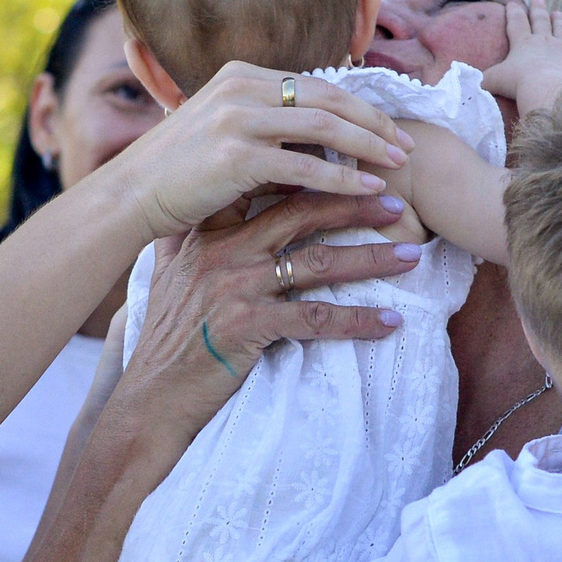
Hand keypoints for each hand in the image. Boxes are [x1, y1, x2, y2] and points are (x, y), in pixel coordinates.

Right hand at [88, 61, 415, 239]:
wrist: (129, 197)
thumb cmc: (176, 174)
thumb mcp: (219, 132)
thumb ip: (261, 125)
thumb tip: (308, 136)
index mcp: (241, 76)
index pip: (315, 84)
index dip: (358, 104)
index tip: (388, 125)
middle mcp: (241, 88)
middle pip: (328, 98)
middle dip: (374, 121)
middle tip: (407, 143)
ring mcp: (238, 119)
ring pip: (324, 127)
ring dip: (369, 145)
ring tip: (399, 165)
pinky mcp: (237, 157)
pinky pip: (305, 166)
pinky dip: (342, 177)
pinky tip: (369, 190)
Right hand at [113, 190, 420, 442]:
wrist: (150, 397)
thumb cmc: (164, 338)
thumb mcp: (165, 275)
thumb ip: (183, 240)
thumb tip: (193, 211)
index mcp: (206, 232)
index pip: (264, 188)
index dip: (310, 174)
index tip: (350, 164)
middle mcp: (223, 251)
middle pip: (301, 214)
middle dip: (353, 205)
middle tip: (396, 201)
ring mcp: (236, 288)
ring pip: (317, 263)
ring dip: (370, 258)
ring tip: (410, 255)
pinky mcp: (250, 328)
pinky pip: (316, 320)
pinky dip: (358, 321)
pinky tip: (390, 323)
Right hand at [479, 4, 561, 118]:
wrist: (546, 88)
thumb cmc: (517, 83)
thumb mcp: (494, 80)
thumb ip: (486, 79)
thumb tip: (477, 81)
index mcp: (523, 43)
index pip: (517, 23)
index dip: (514, 13)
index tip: (512, 3)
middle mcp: (545, 42)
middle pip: (541, 22)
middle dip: (538, 11)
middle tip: (539, 1)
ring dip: (560, 22)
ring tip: (559, 14)